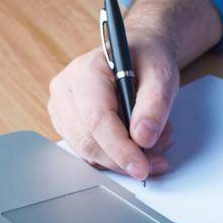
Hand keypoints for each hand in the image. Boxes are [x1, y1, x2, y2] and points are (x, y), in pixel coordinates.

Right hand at [47, 32, 178, 180]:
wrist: (137, 55)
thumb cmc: (146, 60)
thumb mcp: (162, 74)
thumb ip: (155, 105)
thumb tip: (143, 139)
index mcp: (86, 70)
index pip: (97, 119)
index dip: (120, 149)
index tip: (141, 168)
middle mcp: (66, 89)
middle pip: (89, 141)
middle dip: (125, 157)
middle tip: (158, 159)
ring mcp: (61, 107)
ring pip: (87, 151)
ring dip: (122, 158)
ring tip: (153, 143)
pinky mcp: (66, 123)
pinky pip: (87, 152)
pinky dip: (114, 156)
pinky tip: (135, 143)